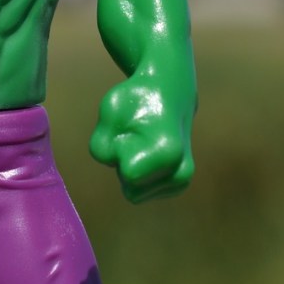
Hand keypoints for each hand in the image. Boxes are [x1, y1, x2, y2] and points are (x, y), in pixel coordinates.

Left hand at [89, 75, 194, 203]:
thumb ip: (101, 148)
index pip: (128, 174)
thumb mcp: (109, 111)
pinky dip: (139, 174)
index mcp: (168, 152)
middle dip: (125, 165)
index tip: (131, 130)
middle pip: (130, 188)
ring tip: (143, 142)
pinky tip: (148, 151)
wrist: (170, 91)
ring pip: (134, 192)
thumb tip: (121, 174)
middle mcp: (181, 171)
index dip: (120, 151)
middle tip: (136, 136)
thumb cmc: (137, 99)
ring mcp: (182, 181)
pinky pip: (140, 191)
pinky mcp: (178, 186)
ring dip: (131, 169)